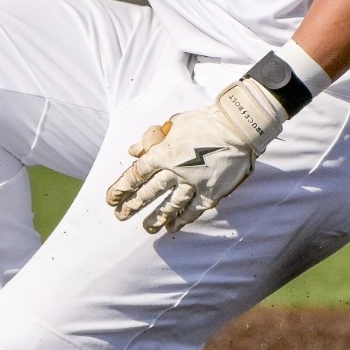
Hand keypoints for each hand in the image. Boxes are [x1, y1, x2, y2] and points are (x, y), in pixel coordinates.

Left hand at [105, 78, 286, 233]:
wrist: (237, 127)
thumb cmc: (204, 121)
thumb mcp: (174, 125)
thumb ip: (151, 139)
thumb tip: (132, 151)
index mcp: (163, 153)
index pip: (136, 174)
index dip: (122, 187)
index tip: (111, 198)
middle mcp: (175, 171)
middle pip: (148, 192)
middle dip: (132, 205)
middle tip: (121, 215)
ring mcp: (193, 183)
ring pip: (170, 205)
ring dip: (156, 217)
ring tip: (146, 227)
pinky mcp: (211, 191)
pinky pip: (194, 209)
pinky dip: (183, 219)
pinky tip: (173, 227)